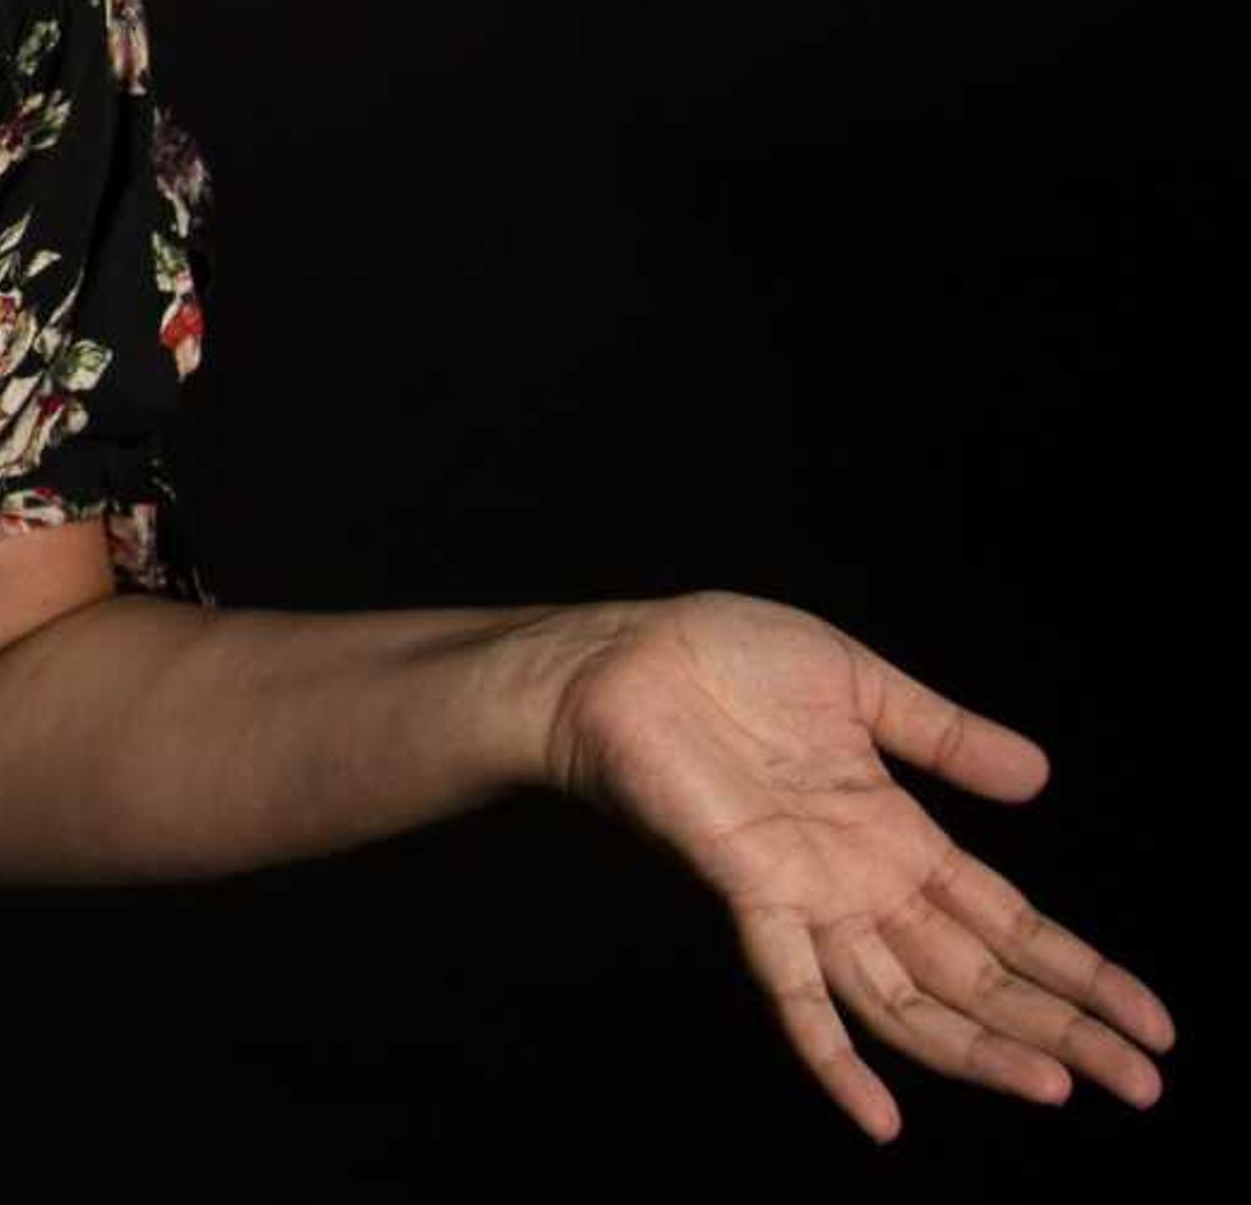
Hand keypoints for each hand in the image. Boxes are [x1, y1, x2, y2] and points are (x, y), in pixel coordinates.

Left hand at [542, 589, 1176, 1141]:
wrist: (617, 654)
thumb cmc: (720, 660)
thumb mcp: (860, 687)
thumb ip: (944, 736)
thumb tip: (1041, 778)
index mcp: (894, 834)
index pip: (1007, 923)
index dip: (1079, 971)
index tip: (1154, 1023)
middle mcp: (857, 882)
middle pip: (976, 978)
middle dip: (1062, 1028)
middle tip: (1146, 1085)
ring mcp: (803, 896)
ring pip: (906, 1000)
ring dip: (982, 1049)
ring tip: (1061, 1086)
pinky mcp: (745, 892)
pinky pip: (791, 992)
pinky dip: (833, 1055)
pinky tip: (879, 1117)